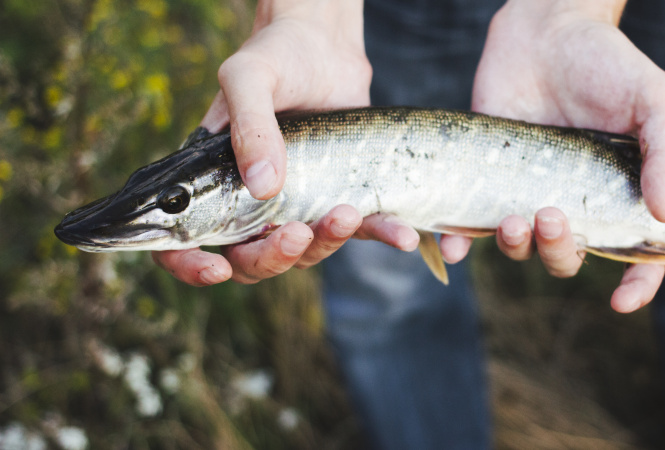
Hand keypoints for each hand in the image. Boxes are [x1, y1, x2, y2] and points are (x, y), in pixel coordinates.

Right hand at [153, 0, 418, 285]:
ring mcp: (298, 204)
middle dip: (271, 257)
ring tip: (346, 213)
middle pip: (250, 259)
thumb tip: (264, 188)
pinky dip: (381, 235)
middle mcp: (252, 202)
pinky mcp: (341, 196)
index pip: (186, 241)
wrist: (326, 44)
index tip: (216, 268)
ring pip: (304, 253)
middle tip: (297, 233)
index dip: (192, 265)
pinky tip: (403, 236)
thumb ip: (249, 127)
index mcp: (212, 182)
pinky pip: (359, 229)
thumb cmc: (276, 54)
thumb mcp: (249, 78)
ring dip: (324, 244)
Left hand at [465, 0, 664, 311]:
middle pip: (568, 257)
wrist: (545, 29)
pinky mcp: (487, 179)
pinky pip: (471, 225)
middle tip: (551, 214)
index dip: (636, 284)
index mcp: (618, 194)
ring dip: (517, 246)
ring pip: (521, 248)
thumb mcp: (654, 98)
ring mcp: (528, 193)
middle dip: (560, 251)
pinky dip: (460, 243)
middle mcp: (573, 202)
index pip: (635, 254)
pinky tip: (455, 245)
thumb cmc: (607, 61)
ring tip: (513, 216)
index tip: (622, 299)